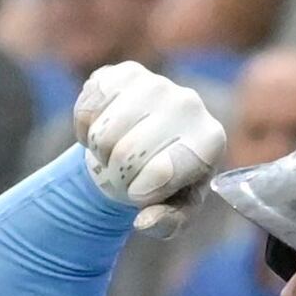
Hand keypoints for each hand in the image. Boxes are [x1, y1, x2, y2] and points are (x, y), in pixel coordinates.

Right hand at [75, 59, 228, 219]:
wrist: (150, 145)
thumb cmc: (167, 183)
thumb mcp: (174, 210)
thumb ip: (166, 222)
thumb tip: (144, 221)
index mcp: (210, 141)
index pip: (161, 172)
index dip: (140, 192)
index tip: (141, 194)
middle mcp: (189, 104)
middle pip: (128, 154)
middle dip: (117, 176)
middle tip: (126, 175)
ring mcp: (156, 83)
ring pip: (103, 134)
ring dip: (100, 154)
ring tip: (114, 154)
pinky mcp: (125, 72)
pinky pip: (87, 108)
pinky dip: (85, 129)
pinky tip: (103, 130)